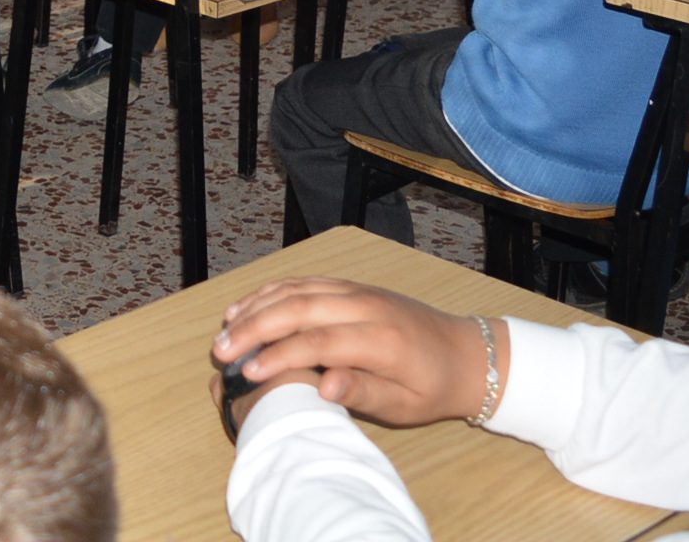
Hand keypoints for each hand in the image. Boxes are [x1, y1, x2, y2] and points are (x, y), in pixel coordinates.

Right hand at [212, 278, 503, 428]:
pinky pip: (305, 282)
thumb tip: (323, 388)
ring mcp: (357, 291)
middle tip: (221, 351)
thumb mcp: (405, 406)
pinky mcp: (351, 286)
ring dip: (256, 306)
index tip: (248, 373)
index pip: (320, 341)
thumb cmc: (434, 388)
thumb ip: (363, 394)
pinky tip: (247, 306)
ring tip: (224, 329)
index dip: (281, 356)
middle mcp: (366, 306)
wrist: (467, 354)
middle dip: (254, 327)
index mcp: (383, 339)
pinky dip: (272, 292)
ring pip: (297, 289)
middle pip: (299, 307)